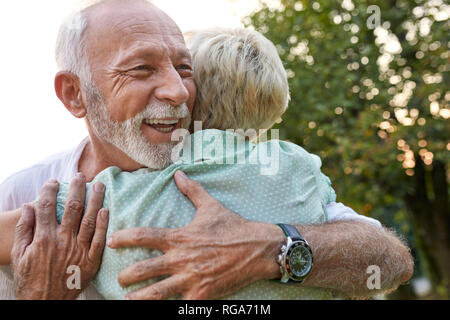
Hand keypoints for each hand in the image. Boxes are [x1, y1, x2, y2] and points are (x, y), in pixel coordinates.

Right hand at [11, 175, 108, 299]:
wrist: (45, 302)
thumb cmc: (30, 279)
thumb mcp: (19, 255)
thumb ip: (24, 229)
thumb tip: (29, 206)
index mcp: (43, 239)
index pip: (47, 207)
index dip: (50, 191)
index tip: (53, 181)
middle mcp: (62, 242)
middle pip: (72, 208)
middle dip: (77, 189)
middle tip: (81, 175)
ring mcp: (78, 251)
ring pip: (89, 220)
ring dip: (95, 200)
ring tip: (99, 185)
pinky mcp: (91, 261)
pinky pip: (99, 239)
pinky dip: (103, 224)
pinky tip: (106, 210)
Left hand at [108, 170, 283, 299]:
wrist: (258, 249)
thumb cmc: (233, 227)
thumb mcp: (210, 206)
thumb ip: (191, 190)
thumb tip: (178, 174)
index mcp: (180, 237)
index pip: (143, 236)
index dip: (123, 238)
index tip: (111, 240)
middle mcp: (181, 259)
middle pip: (142, 269)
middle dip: (125, 275)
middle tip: (118, 277)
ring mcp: (191, 279)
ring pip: (155, 293)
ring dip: (137, 298)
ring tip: (126, 300)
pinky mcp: (202, 295)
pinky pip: (179, 303)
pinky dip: (170, 305)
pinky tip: (160, 306)